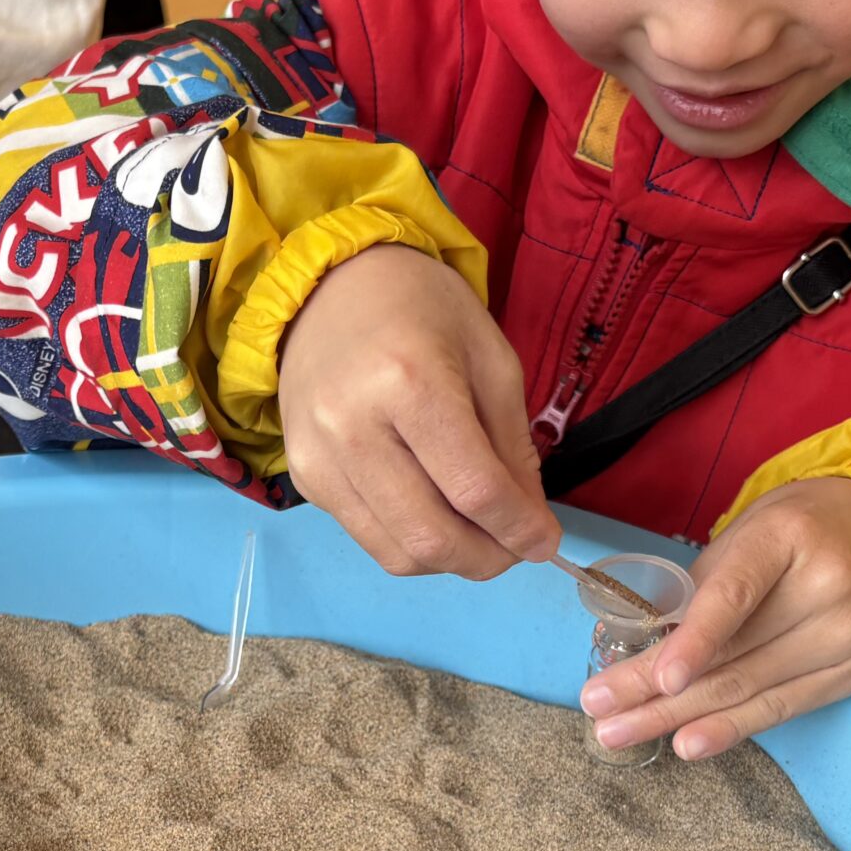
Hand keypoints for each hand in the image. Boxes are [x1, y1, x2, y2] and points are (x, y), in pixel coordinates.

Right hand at [277, 245, 559, 579]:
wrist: (329, 288)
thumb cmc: (422, 311)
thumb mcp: (491, 360)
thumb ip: (512, 446)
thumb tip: (528, 523)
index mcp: (410, 383)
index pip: (474, 489)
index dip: (520, 529)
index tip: (546, 543)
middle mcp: (352, 427)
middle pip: (431, 536)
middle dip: (488, 559)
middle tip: (516, 548)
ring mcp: (319, 458)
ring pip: (397, 553)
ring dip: (451, 561)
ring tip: (480, 536)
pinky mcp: (304, 477)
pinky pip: (368, 538)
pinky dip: (412, 544)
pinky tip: (434, 514)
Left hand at [579, 476, 850, 760]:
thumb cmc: (803, 530)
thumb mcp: (750, 532)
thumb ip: (702, 587)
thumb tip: (646, 647)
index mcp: (788, 537)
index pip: (735, 596)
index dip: (694, 641)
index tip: (656, 678)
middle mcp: (827, 588)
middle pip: (731, 654)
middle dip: (655, 692)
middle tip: (599, 714)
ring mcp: (847, 636)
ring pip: (749, 689)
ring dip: (677, 718)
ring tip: (620, 733)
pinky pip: (781, 709)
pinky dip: (729, 729)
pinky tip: (687, 743)